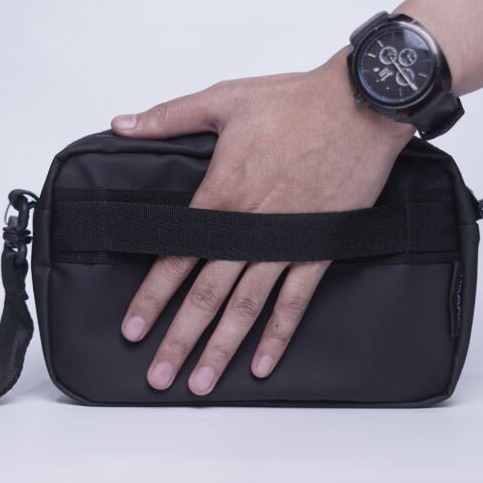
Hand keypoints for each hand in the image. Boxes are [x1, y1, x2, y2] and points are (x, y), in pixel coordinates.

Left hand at [110, 49, 413, 394]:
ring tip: (201, 383)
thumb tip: (122, 124)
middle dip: (179, 339)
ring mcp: (285, 243)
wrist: (361, 105)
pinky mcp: (319, 247)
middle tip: (158, 376)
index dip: (151, 297)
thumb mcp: (223, 100)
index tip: (133, 329)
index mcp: (221, 195)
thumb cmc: (296, 101)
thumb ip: (168, 118)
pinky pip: (295, 301)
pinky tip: (261, 363)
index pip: (175, 257)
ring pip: (246, 307)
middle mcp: (249, 228)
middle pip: (205, 296)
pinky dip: (278, 335)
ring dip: (221, 348)